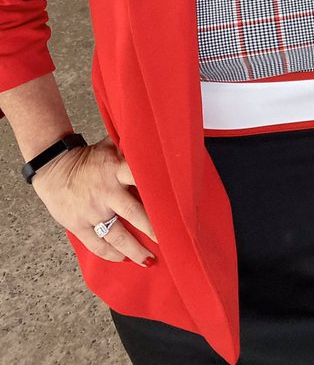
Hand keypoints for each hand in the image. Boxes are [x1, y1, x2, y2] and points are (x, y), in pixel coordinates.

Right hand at [31, 135, 156, 265]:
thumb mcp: (109, 147)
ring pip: (116, 235)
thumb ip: (129, 148)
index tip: (175, 203)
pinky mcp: (78, 225)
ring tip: (149, 260)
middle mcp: (105, 191)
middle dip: (151, 228)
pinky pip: (96, 244)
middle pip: (133, 212)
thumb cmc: (87, 158)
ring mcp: (92, 211)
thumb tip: (154, 139)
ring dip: (134, 250)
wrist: (53, 169)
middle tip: (169, 240)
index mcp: (115, 169)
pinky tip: (123, 259)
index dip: (156, 190)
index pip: (139, 177)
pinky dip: (110, 254)